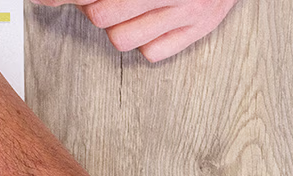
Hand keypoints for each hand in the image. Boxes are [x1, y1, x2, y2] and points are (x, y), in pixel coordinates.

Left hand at [32, 0, 238, 61]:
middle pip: (101, 16)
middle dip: (92, 8)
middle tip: (98, 2)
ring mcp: (187, 12)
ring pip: (121, 39)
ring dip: (116, 26)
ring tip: (127, 11)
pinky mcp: (199, 30)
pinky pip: (152, 53)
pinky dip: (145, 41)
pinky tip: (149, 23)